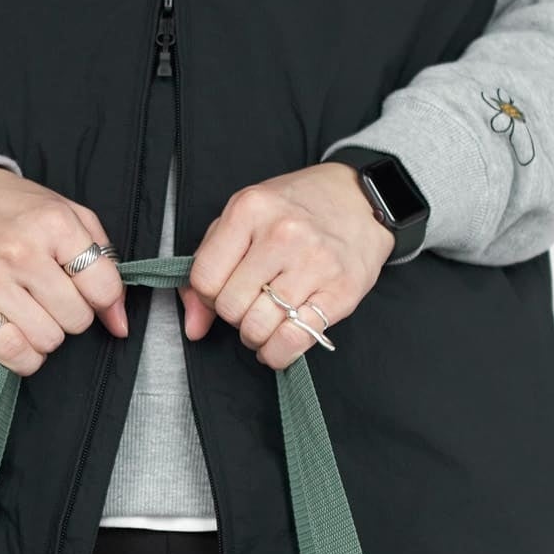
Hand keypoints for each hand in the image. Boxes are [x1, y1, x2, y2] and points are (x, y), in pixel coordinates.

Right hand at [0, 167, 128, 375]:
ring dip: (48, 333)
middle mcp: (20, 251)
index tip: (89, 290)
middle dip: (73, 313)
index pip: (104, 288)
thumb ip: (104, 265)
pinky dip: (24, 355)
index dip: (103, 297)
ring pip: (48, 340)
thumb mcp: (69, 217)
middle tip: (54, 295)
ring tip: (34, 309)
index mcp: (52, 222)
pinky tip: (21, 333)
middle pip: (77, 319)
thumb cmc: (17, 212)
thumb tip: (119, 324)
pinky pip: (12, 353)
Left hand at [180, 162, 396, 367]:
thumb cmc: (295, 210)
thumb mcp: (242, 221)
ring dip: (256, 336)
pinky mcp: (340, 291)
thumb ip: (208, 267)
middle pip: (230, 307)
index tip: (227, 289)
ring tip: (268, 320)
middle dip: (235, 316)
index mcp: (250, 209)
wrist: (360, 200)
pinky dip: (278, 353)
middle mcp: (282, 233)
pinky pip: (292, 341)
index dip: (209, 295)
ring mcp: (314, 262)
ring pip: (257, 328)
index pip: (204, 279)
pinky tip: (279, 343)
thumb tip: (193, 327)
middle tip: (253, 304)